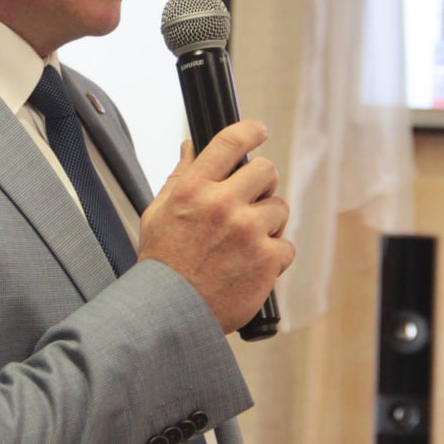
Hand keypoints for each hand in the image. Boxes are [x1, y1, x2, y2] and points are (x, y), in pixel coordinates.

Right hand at [137, 120, 294, 333]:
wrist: (170, 312)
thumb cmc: (162, 264)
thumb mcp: (157, 213)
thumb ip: (179, 178)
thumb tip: (190, 147)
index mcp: (194, 189)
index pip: (230, 142)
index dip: (250, 131)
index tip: (259, 131)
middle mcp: (223, 204)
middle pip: (266, 170)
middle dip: (263, 182)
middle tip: (253, 198)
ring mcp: (248, 232)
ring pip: (280, 208)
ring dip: (269, 222)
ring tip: (248, 241)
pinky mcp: (267, 260)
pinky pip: (286, 246)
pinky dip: (274, 256)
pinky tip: (253, 265)